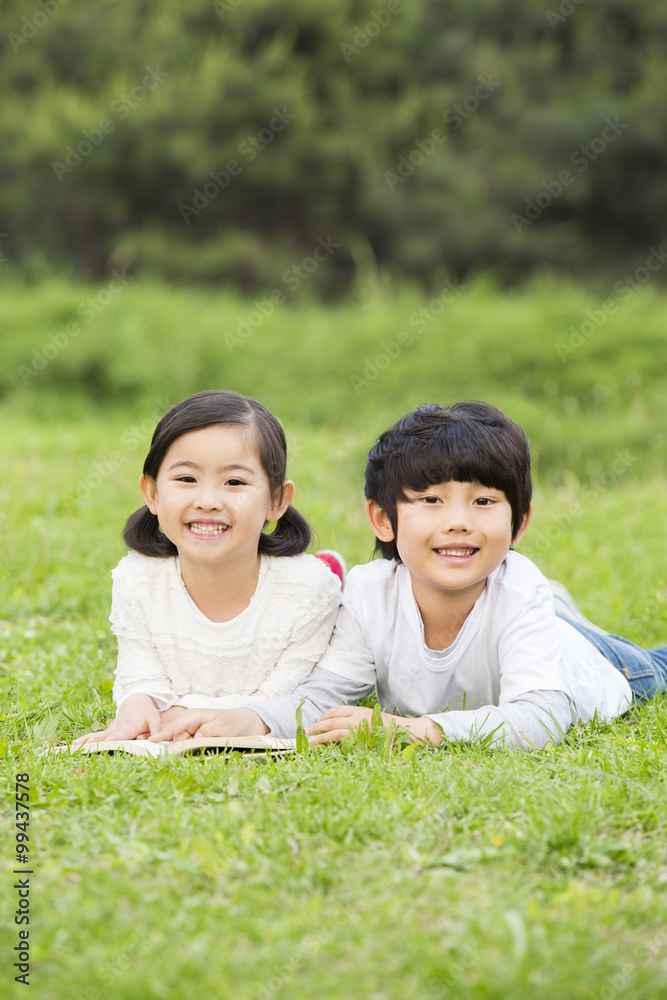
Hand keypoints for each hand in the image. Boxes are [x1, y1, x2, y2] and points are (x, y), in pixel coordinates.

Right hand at [72, 693, 161, 744]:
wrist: (136, 701)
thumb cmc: (146, 712)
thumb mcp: (154, 718)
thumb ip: (156, 729)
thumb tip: (156, 740)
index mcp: (130, 725)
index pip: (123, 732)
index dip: (116, 736)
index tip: (110, 740)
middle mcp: (118, 727)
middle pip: (106, 735)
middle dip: (97, 740)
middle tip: (87, 744)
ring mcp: (111, 729)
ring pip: (98, 735)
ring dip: (87, 740)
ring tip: (74, 745)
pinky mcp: (107, 731)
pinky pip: (96, 736)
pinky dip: (86, 740)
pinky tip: (74, 745)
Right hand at [149, 707, 269, 742]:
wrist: (234, 722)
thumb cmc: (228, 722)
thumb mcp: (222, 726)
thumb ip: (210, 731)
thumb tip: (197, 736)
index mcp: (193, 715)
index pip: (175, 726)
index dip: (164, 733)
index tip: (151, 739)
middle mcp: (187, 721)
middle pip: (177, 738)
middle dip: (185, 746)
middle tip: (204, 743)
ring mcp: (188, 728)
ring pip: (182, 743)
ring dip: (191, 747)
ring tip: (209, 741)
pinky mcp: (190, 735)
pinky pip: (186, 744)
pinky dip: (191, 747)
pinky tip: (204, 743)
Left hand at [305, 705, 442, 744]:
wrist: (407, 733)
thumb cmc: (391, 731)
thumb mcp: (373, 722)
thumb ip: (359, 723)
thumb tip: (343, 730)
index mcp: (360, 710)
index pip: (336, 710)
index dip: (324, 717)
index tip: (317, 723)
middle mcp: (357, 715)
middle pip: (330, 718)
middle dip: (317, 724)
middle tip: (306, 730)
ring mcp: (357, 725)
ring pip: (331, 727)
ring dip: (317, 733)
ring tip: (308, 738)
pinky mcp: (359, 735)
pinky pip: (337, 736)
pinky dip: (324, 739)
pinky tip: (317, 743)